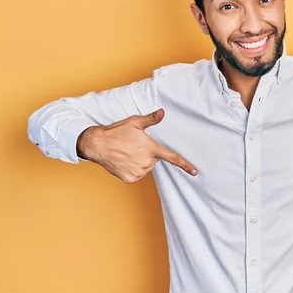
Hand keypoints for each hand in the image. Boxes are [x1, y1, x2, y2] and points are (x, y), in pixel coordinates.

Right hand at [77, 109, 196, 182]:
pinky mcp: (131, 178)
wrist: (97, 145)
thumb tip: (162, 113)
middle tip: (134, 146)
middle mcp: (147, 162)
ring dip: (140, 161)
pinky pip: (137, 174)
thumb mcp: (135, 122)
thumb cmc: (117, 132)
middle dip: (147, 154)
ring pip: (146, 167)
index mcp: (151, 149)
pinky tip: (124, 161)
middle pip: (154, 160)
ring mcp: (139, 171)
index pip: (173, 158)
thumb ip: (151, 119)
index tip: (195, 172)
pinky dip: (132, 169)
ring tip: (127, 152)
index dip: (185, 165)